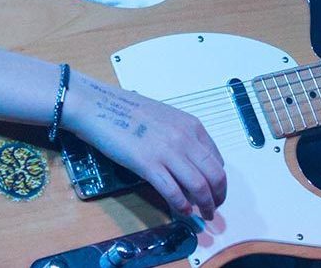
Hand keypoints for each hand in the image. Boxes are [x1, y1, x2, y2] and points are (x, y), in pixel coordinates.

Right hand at [61, 72, 226, 219]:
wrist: (101, 107)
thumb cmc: (129, 111)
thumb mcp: (166, 119)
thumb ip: (182, 137)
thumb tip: (192, 163)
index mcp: (191, 125)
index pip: (217, 160)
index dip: (219, 181)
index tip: (214, 191)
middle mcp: (185, 138)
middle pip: (215, 175)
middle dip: (218, 197)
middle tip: (213, 208)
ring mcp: (167, 151)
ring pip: (199, 186)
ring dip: (205, 205)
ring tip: (203, 214)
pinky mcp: (148, 164)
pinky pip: (173, 191)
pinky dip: (182, 205)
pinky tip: (183, 211)